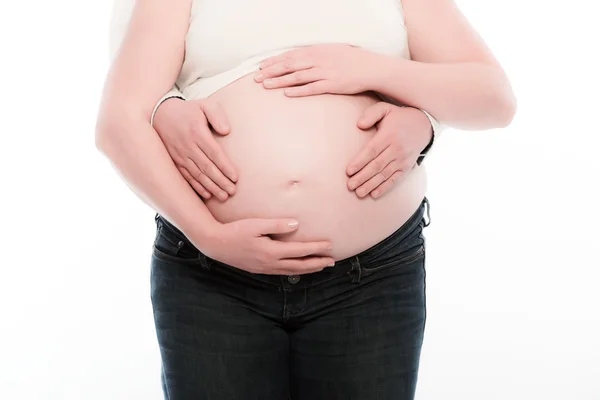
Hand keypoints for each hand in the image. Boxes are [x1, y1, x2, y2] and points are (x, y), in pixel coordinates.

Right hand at [153, 98, 237, 200]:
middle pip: (207, 167)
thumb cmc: (188, 111)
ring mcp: (180, 155)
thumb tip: (226, 131)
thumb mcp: (204, 105)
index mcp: (197, 133)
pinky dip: (196, 187)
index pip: (215, 154)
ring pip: (198, 175)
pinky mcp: (174, 161)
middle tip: (232, 191)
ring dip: (211, 187)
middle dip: (221, 181)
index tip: (236, 177)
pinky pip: (186, 177)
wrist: (160, 114)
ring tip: (223, 196)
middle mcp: (188, 146)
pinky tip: (207, 195)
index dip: (225, 167)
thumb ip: (217, 115)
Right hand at [195, 219, 335, 274]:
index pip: (300, 250)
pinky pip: (282, 272)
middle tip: (332, 261)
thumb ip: (277, 225)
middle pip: (300, 265)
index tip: (330, 245)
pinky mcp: (259, 269)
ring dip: (308, 269)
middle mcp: (270, 263)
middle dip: (317, 263)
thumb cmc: (235, 231)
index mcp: (271, 251)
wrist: (215, 245)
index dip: (317, 248)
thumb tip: (296, 225)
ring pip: (292, 271)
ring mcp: (265, 268)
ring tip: (320, 266)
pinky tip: (298, 268)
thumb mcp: (256, 224)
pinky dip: (295, 271)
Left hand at [254, 44, 375, 96]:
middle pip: (289, 65)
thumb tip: (299, 59)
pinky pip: (312, 88)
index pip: (290, 55)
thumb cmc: (351, 59)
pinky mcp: (332, 84)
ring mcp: (325, 72)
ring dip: (280, 81)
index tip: (261, 67)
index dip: (274, 61)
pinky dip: (298, 90)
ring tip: (265, 85)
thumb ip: (315, 55)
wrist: (370, 67)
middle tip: (256, 78)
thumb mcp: (331, 51)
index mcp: (316, 51)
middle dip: (271, 71)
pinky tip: (287, 93)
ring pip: (297, 77)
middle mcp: (318, 60)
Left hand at [347, 102, 432, 198]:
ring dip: (371, 185)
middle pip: (377, 165)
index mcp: (389, 135)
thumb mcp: (385, 109)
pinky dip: (385, 187)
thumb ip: (371, 114)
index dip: (360, 162)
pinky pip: (395, 179)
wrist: (423, 125)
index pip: (372, 151)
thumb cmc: (398, 117)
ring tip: (359, 193)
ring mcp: (402, 160)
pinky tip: (374, 194)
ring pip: (384, 175)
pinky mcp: (406, 167)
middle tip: (349, 185)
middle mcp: (396, 149)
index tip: (348, 171)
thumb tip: (359, 125)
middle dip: (362, 177)